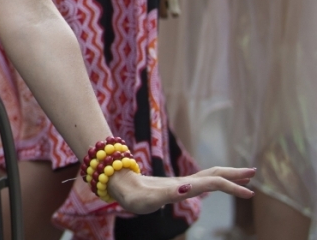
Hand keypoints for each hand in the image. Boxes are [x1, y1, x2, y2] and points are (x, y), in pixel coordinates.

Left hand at [107, 166, 255, 214]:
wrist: (119, 185)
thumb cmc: (133, 196)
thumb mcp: (150, 200)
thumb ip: (168, 194)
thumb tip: (189, 187)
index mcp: (183, 186)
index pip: (214, 183)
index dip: (232, 187)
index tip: (250, 194)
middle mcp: (184, 182)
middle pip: (215, 174)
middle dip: (235, 174)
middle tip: (254, 173)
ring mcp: (181, 183)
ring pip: (210, 175)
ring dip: (228, 175)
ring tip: (245, 176)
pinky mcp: (175, 186)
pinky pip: (202, 181)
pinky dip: (216, 180)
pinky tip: (218, 183)